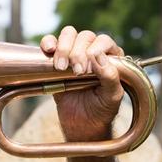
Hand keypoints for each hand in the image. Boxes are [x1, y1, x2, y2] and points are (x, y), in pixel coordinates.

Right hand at [40, 26, 124, 140]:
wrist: (83, 126)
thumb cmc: (101, 110)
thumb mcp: (112, 96)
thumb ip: (110, 76)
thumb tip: (97, 55)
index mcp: (111, 57)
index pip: (104, 40)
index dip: (95, 50)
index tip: (87, 70)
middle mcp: (94, 51)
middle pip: (85, 36)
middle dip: (78, 53)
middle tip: (76, 73)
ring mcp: (74, 54)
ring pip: (68, 34)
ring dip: (63, 48)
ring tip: (60, 67)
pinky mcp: (57, 60)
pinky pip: (51, 42)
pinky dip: (48, 42)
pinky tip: (49, 51)